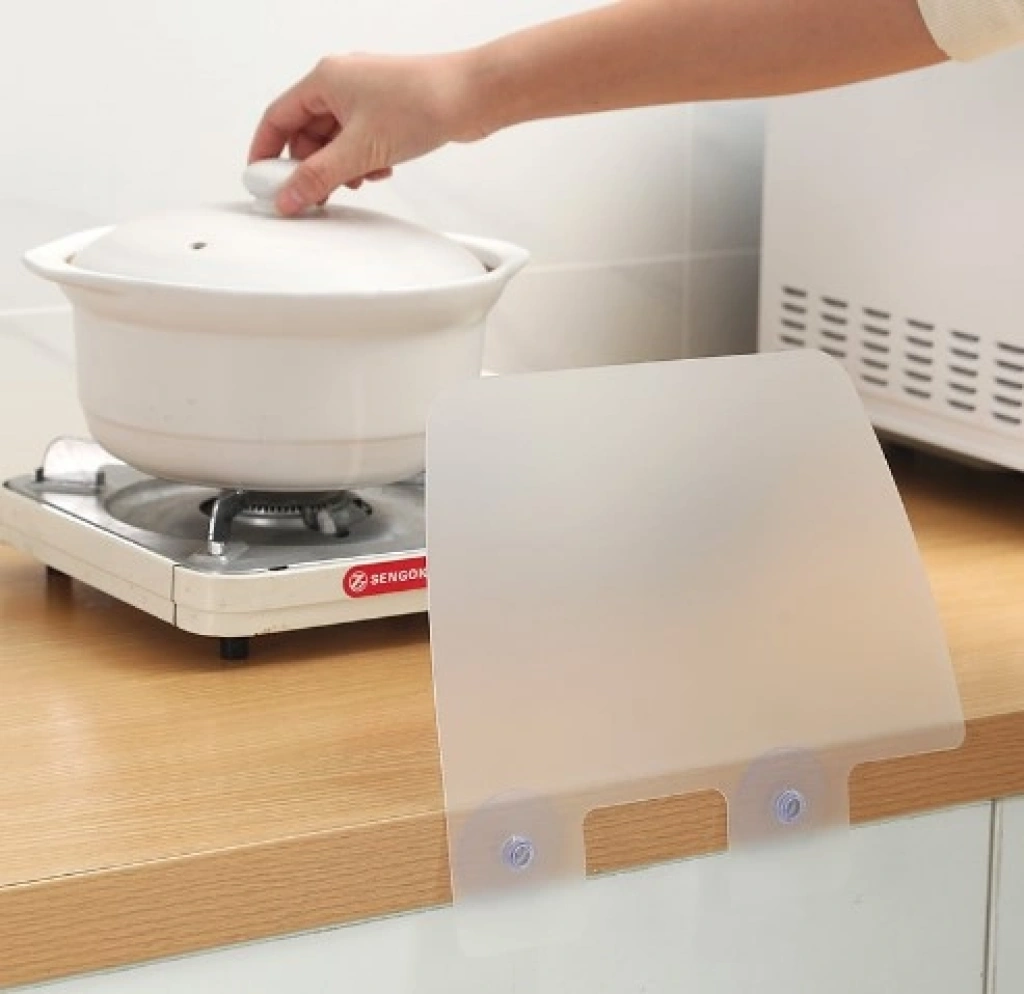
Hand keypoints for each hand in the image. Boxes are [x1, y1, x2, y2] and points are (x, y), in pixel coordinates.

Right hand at [248, 53, 473, 215]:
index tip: (262, 181)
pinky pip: (360, 141)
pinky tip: (381, 170)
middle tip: (315, 196)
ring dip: (342, 167)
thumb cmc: (420, 104)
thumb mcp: (358, 150)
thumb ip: (318, 177)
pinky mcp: (388, 111)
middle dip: (311, 167)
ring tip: (359, 181)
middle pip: (306, 133)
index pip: (277, 118)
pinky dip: (364, 160)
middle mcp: (342, 83)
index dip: (265, 152)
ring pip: (336, 140)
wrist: (470, 97)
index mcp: (324, 80)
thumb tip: (288, 196)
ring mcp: (366, 97)